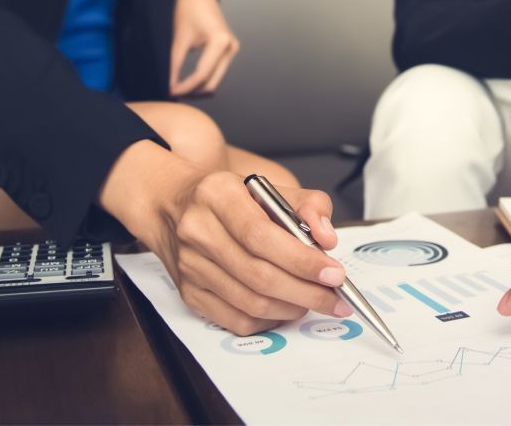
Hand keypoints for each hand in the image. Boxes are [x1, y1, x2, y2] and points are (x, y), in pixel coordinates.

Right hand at [100, 142, 349, 335]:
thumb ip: (308, 206)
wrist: (176, 206)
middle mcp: (197, 230)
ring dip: (291, 308)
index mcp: (217, 194)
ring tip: (315, 301)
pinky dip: (269, 321)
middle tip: (334, 297)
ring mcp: (190, 265)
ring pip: (249, 302)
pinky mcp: (188, 293)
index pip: (262, 235)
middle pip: (257, 274)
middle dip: (306, 291)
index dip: (301, 259)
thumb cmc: (231, 199)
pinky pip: (235, 320)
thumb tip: (326, 238)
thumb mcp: (271, 189)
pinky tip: (286, 309)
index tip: (333, 272)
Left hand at [169, 0, 239, 96]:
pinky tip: (188, 81)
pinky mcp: (229, 49)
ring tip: (179, 88)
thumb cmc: (188, 9)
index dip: (186, 86)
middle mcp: (231, 47)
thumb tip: (170, 86)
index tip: (170, 92)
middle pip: (212, 81)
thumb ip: (175, 64)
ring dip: (198, 87)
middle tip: (173, 93)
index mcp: (220, 41)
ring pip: (215, 79)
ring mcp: (232, 49)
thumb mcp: (179, 38)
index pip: (202, 74)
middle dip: (193, 91)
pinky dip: (203, 78)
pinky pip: (216, 71)